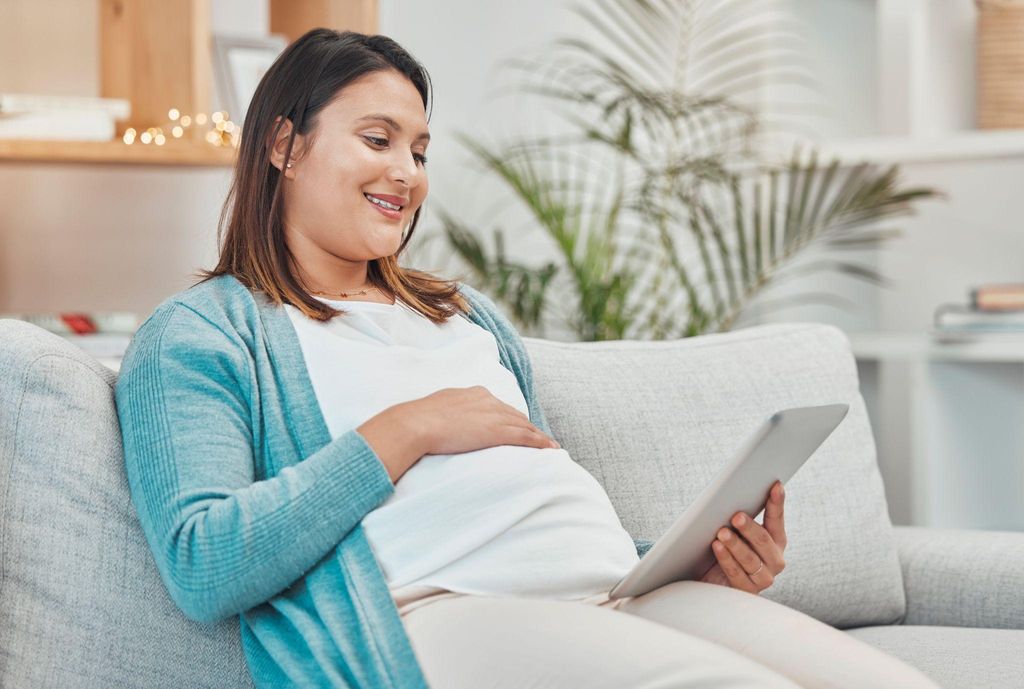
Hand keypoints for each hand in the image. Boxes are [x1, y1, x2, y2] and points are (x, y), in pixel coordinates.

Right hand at [357, 386, 558, 482]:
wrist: (414, 424)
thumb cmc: (415, 422)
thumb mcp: (434, 411)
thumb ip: (445, 415)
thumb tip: (440, 424)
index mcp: (472, 393)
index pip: (497, 407)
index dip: (509, 418)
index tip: (516, 427)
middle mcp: (487, 400)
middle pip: (515, 415)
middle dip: (528, 427)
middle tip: (540, 439)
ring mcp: (494, 415)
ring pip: (525, 426)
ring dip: (539, 436)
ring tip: (550, 447)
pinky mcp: (498, 431)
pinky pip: (527, 437)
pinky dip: (541, 443)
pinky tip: (550, 449)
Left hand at [699, 481, 786, 593]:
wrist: (712, 579)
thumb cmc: (726, 549)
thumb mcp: (736, 531)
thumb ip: (741, 518)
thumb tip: (735, 494)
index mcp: (776, 541)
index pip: (777, 520)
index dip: (776, 503)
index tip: (775, 485)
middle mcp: (775, 560)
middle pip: (764, 541)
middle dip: (750, 528)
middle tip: (736, 516)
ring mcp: (764, 578)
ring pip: (751, 559)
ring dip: (735, 545)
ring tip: (722, 532)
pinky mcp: (748, 591)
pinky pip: (737, 573)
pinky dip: (726, 559)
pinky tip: (717, 547)